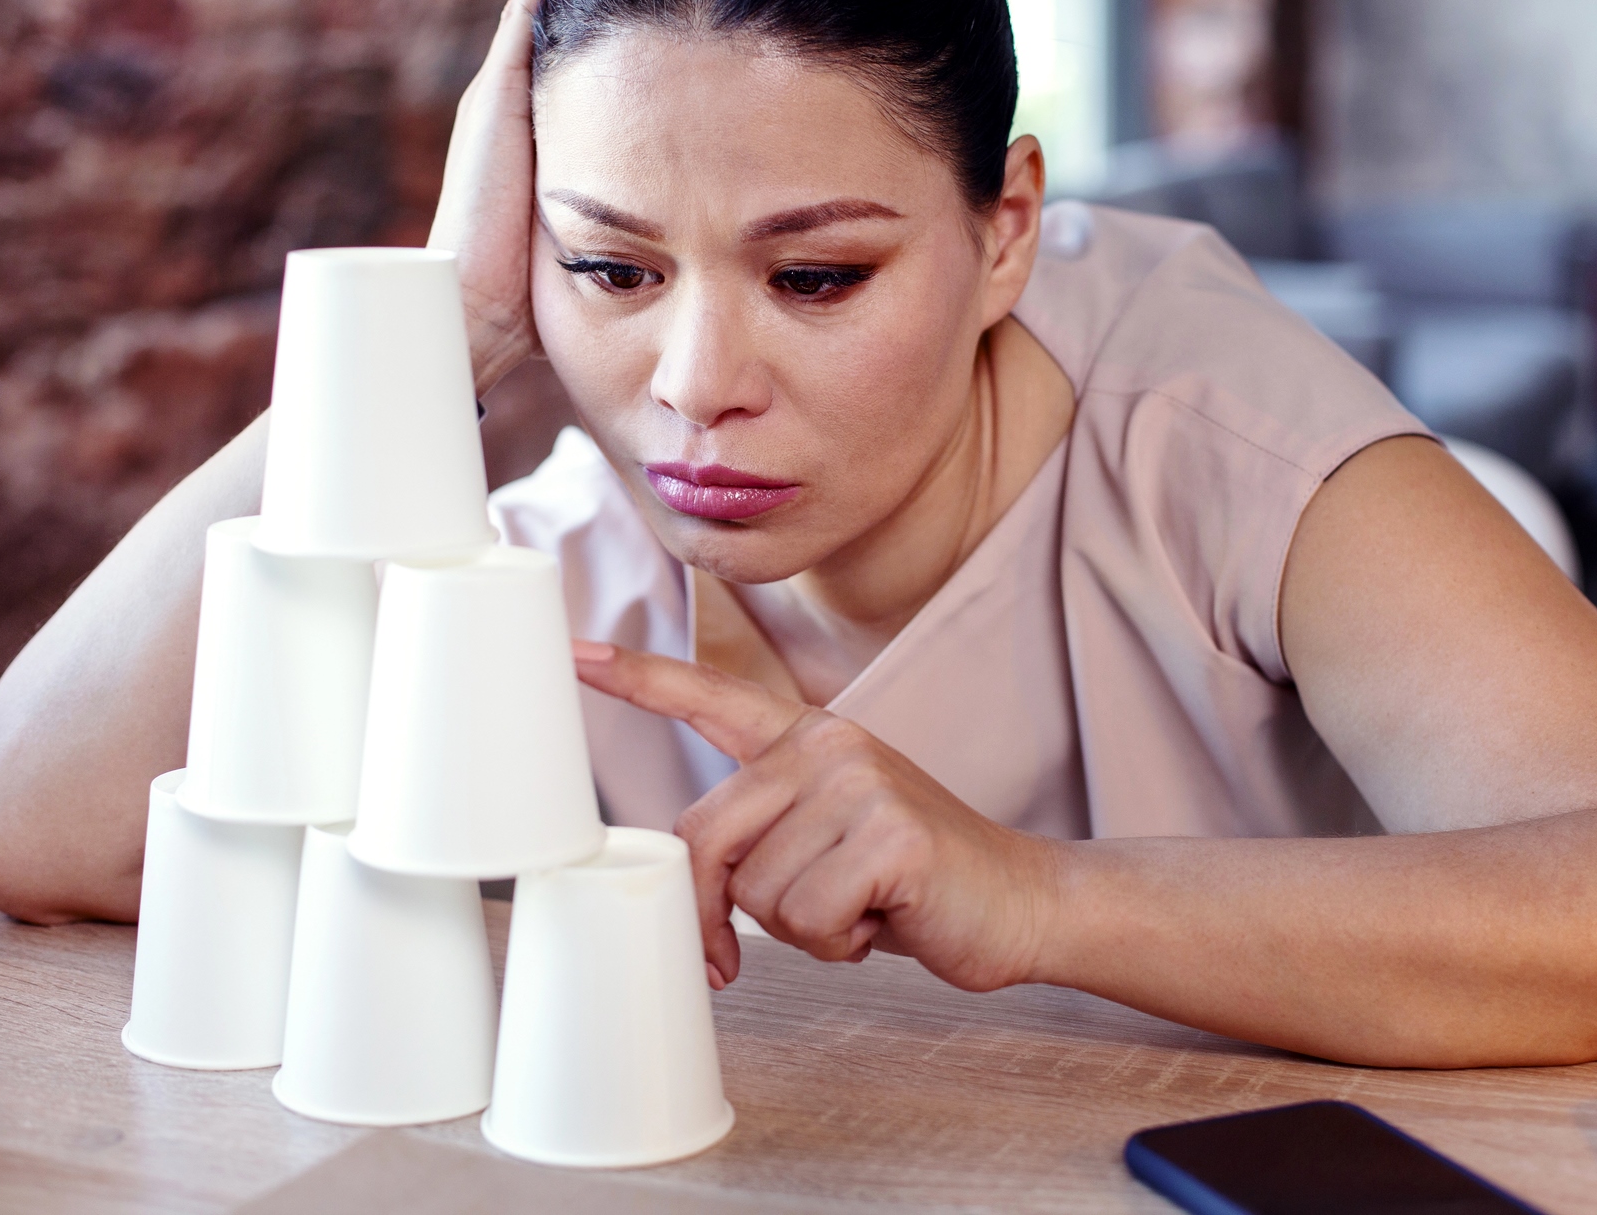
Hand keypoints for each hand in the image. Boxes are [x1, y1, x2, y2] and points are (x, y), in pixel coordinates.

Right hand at [427, 0, 579, 394]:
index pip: (570, 68)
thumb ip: (613, 215)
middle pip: (556, 28)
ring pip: (543, 10)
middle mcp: (509, 108)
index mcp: (532, 140)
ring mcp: (498, 96)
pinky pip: (526, 15)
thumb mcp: (585, 238)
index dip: (605, 27)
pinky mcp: (495, 95)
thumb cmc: (530, 295)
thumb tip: (678, 225)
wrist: (473, 306)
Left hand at [571, 642, 1060, 993]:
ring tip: (865, 905)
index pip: (709, 699)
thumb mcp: (825, 843)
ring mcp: (859, 781)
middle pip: (706, 840)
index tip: (576, 653)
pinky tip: (888, 916)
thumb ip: (762, 838)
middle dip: (725, 912)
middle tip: (790, 933)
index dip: (638, 680)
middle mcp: (827, 744)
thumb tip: (688, 896)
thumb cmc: (911, 884)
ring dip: (806, 929)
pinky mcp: (889, 832)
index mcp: (806, 739)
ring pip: (758, 893)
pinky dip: (843, 943)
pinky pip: (809, 919)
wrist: (1020, 902)